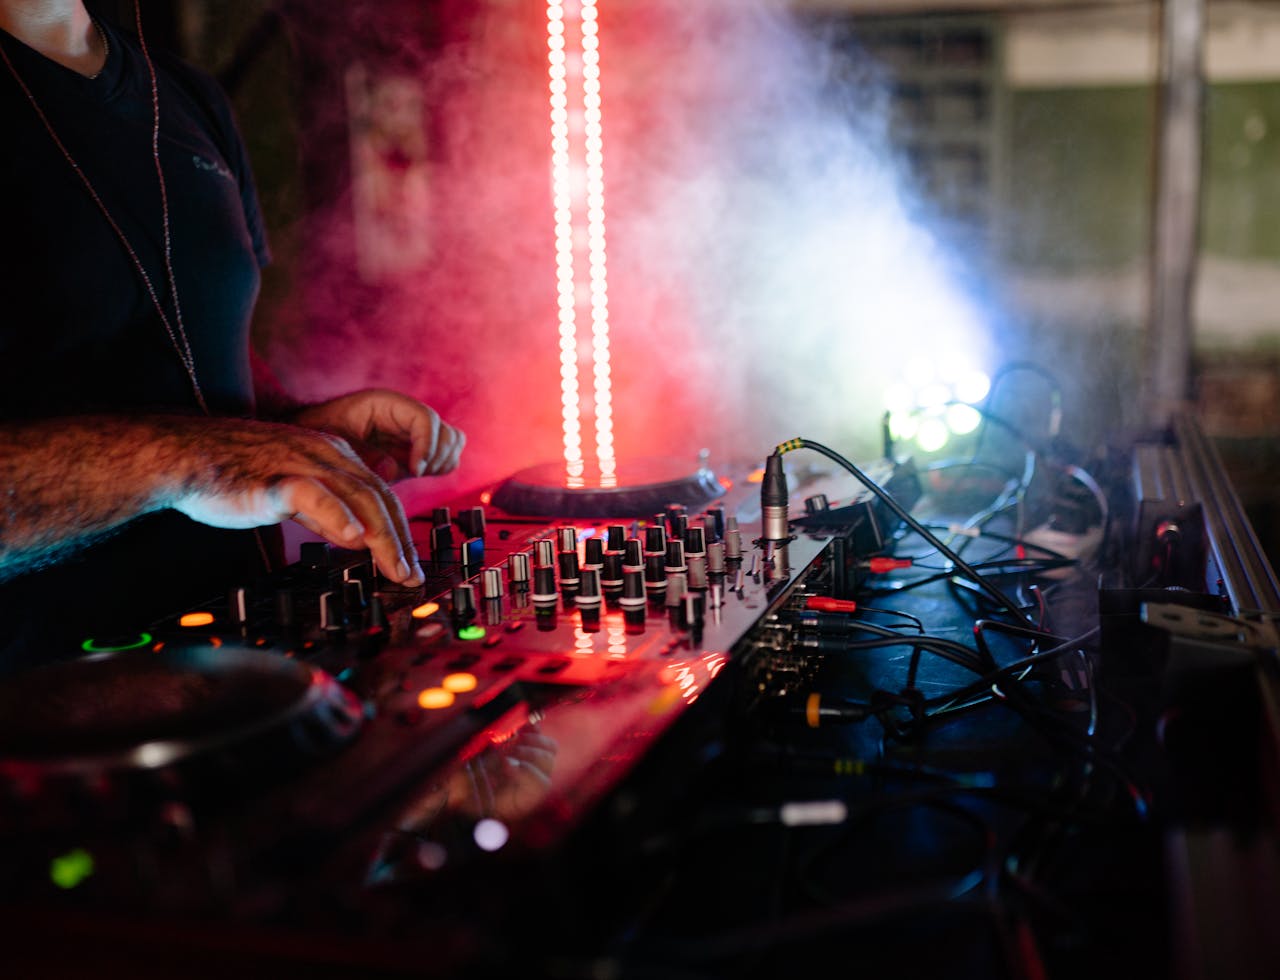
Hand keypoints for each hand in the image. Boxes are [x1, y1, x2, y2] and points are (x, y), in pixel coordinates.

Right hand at [163, 416, 424, 585]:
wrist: (181, 456)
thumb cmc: (231, 475)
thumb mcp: (289, 491)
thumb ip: (323, 512)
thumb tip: (356, 538)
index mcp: (331, 455)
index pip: (379, 493)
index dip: (399, 530)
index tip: (408, 563)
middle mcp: (324, 455)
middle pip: (378, 498)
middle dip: (399, 541)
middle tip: (411, 577)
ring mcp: (300, 464)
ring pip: (357, 498)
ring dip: (382, 538)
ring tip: (396, 569)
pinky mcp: (273, 480)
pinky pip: (313, 495)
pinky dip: (337, 515)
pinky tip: (354, 538)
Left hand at [289, 389, 464, 482]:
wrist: (310, 440)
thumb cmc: (317, 433)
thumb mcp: (332, 440)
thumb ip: (363, 455)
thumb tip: (393, 470)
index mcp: (386, 405)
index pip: (425, 419)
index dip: (426, 445)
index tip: (415, 470)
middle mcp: (405, 417)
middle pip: (446, 431)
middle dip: (436, 455)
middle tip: (415, 472)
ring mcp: (412, 434)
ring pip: (452, 443)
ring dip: (441, 461)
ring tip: (416, 473)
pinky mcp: (414, 452)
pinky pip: (445, 457)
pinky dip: (439, 467)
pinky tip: (415, 474)